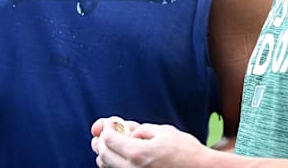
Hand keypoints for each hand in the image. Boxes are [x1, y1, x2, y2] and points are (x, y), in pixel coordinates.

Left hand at [91, 117, 205, 167]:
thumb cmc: (186, 151)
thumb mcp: (164, 132)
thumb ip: (142, 130)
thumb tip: (129, 133)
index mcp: (138, 153)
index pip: (109, 140)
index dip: (106, 129)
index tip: (109, 124)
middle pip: (103, 155)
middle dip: (101, 142)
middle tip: (106, 133)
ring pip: (107, 167)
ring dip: (106, 154)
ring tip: (113, 144)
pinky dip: (115, 163)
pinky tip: (122, 156)